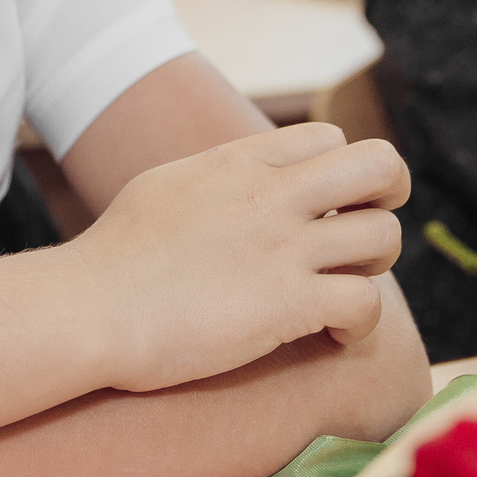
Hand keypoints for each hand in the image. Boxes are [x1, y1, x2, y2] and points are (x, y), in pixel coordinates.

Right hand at [69, 121, 406, 393]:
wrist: (89, 309)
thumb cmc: (112, 259)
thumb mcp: (167, 187)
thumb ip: (217, 178)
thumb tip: (236, 180)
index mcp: (241, 162)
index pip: (330, 139)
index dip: (338, 175)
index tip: (321, 211)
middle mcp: (273, 195)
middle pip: (380, 165)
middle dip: (387, 199)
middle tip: (361, 238)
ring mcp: (285, 248)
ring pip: (385, 235)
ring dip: (374, 267)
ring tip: (341, 291)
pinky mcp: (289, 305)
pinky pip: (367, 305)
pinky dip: (362, 326)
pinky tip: (333, 337)